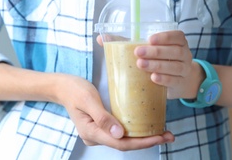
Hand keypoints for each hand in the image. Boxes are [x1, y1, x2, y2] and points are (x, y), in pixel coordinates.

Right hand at [58, 75, 174, 149]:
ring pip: (124, 139)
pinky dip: (135, 130)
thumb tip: (120, 134)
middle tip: (169, 135)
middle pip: (125, 144)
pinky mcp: (102, 126)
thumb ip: (102, 118)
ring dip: (143, 136)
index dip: (143, 142)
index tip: (161, 137)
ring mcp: (98, 132)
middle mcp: (96, 137)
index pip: (121, 143)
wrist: (62, 86)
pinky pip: (121, 132)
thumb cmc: (74, 89)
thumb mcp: (88, 100)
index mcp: (92, 133)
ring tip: (163, 132)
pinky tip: (147, 125)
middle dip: (148, 141)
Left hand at [134, 30, 204, 98]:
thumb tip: (112, 37)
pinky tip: (153, 77)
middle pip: (175, 51)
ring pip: (175, 66)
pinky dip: (164, 79)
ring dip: (157, 65)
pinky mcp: (181, 83)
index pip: (177, 36)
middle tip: (138, 52)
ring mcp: (185, 70)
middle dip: (156, 52)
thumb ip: (140, 43)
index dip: (164, 37)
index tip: (149, 39)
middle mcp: (185, 55)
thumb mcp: (157, 50)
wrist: (180, 81)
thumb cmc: (163, 60)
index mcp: (180, 43)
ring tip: (141, 65)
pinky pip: (174, 81)